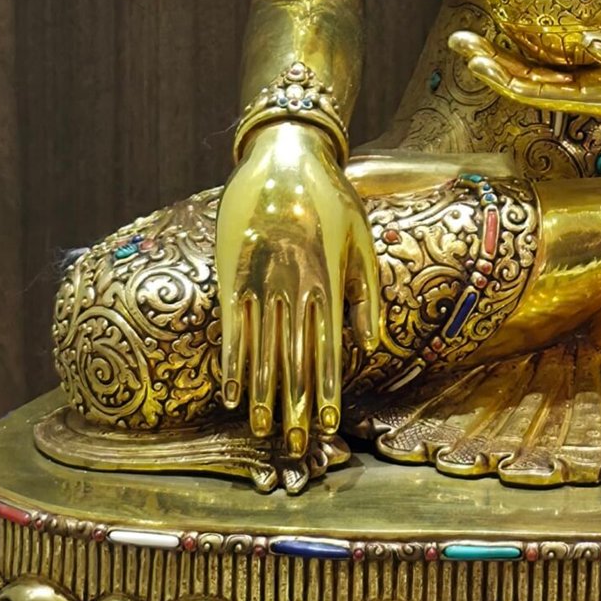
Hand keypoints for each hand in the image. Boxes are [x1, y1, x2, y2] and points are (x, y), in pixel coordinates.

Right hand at [215, 120, 382, 454]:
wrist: (284, 154)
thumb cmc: (331, 197)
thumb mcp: (362, 238)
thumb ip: (366, 292)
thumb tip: (368, 345)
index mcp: (327, 279)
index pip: (329, 348)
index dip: (328, 390)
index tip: (329, 425)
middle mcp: (293, 285)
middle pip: (294, 357)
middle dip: (296, 405)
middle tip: (298, 446)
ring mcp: (259, 279)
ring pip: (261, 349)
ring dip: (262, 393)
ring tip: (263, 430)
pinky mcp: (232, 272)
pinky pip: (232, 326)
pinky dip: (232, 362)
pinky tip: (232, 392)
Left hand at [451, 27, 600, 141]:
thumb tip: (591, 42)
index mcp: (595, 98)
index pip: (534, 91)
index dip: (501, 76)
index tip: (473, 57)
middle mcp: (586, 95)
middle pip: (525, 82)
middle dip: (490, 62)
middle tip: (458, 39)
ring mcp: (592, 87)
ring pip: (538, 75)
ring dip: (504, 58)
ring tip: (473, 40)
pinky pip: (558, 67)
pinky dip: (532, 52)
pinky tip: (518, 40)